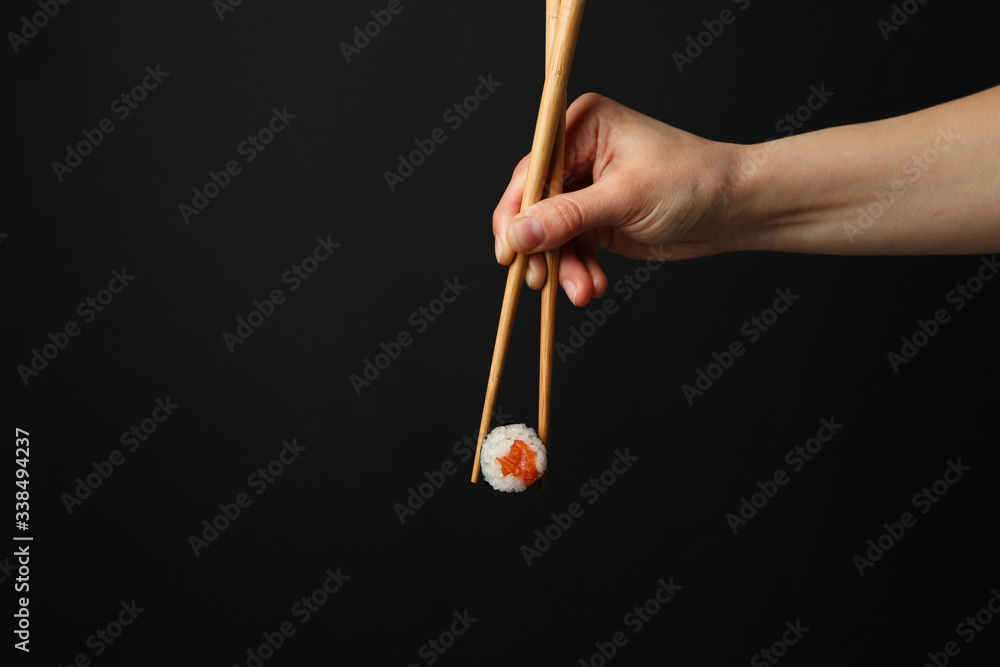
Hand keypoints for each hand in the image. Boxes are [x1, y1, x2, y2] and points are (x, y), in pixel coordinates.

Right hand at [492, 93, 744, 305]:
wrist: (734, 208)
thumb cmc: (692, 182)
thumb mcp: (623, 198)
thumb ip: (566, 217)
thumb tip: (518, 234)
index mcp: (582, 126)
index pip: (531, 171)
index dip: (514, 213)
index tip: (508, 251)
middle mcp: (579, 154)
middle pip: (535, 206)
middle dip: (541, 248)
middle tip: (539, 280)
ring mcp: (587, 189)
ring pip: (552, 235)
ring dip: (563, 267)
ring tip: (582, 291)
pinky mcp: (598, 219)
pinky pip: (573, 249)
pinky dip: (579, 270)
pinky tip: (593, 286)